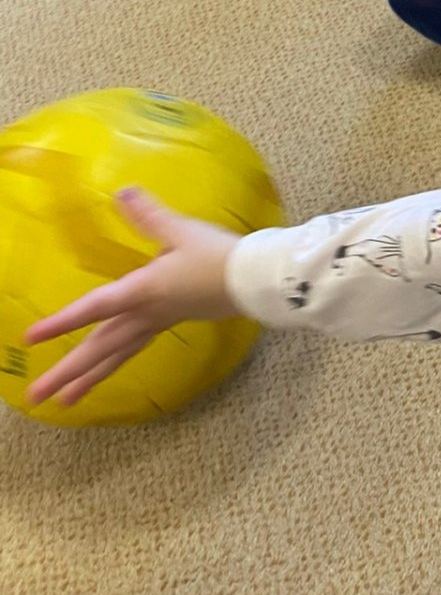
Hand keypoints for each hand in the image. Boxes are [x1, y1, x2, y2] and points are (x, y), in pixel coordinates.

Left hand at [23, 188, 241, 408]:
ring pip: (116, 356)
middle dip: (67, 372)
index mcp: (144, 291)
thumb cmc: (219, 255)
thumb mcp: (181, 230)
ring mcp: (158, 322)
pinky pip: (132, 350)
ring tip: (64, 402)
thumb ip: (148, 214)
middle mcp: (146, 314)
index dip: (61, 322)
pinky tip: (105, 368)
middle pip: (101, 347)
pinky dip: (113, 363)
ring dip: (88, 378)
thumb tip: (121, 192)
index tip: (29, 338)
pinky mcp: (170, 323)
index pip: (96, 307)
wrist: (256, 280)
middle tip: (35, 397)